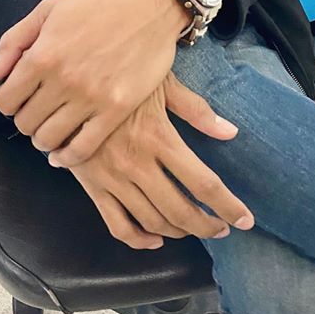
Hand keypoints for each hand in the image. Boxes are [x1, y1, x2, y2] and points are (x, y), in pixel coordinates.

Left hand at [0, 0, 190, 164]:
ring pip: (48, 139)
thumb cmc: (97, 4)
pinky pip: (82, 149)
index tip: (19, 98)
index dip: (8, 102)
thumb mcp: (48, 10)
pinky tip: (64, 152)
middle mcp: (63, 79)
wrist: (149, 5)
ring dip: (44, 138)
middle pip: (25, 123)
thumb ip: (12, 43)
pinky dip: (67, 157)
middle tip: (38, 111)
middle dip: (26, 119)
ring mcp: (90, 97)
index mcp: (42, 54)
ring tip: (51, 127)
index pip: (6, 101)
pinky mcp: (116, 109)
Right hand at [62, 72, 254, 249]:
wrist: (69, 79)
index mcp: (159, 137)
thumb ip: (196, 111)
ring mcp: (112, 177)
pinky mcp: (91, 185)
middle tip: (222, 229)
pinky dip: (139, 239)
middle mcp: (136, 163)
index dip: (228, 206)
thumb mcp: (162, 82)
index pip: (203, 183)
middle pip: (180, 210)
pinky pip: (116, 224)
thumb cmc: (122, 74)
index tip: (245, 220)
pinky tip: (155, 238)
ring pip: (152, 221)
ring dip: (178, 232)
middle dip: (208, 226)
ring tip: (193, 229)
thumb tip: (230, 133)